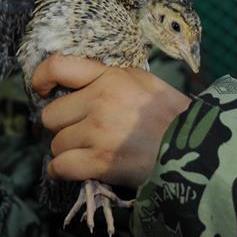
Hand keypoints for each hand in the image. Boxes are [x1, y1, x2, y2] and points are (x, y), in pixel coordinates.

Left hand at [32, 54, 191, 188]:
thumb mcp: (142, 81)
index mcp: (110, 76)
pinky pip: (61, 166)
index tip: (41, 89)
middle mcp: (99, 100)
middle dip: (62, 125)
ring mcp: (98, 131)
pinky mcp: (99, 161)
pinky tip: (71, 169)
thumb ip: (109, 79)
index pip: (58, 66)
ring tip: (86, 151)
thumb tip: (79, 85)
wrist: (195, 148)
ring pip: (56, 143)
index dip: (41, 77)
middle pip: (52, 114)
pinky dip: (62, 171)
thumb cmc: (171, 114)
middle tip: (78, 131)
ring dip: (66, 150)